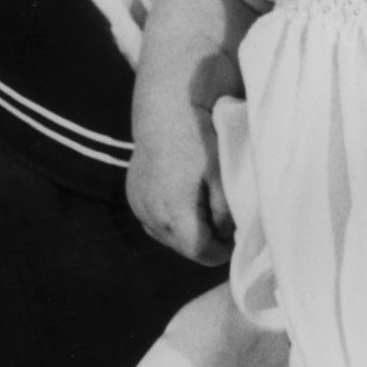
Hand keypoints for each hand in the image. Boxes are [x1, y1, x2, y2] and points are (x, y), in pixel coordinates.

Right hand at [126, 109, 233, 265]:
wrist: (166, 114)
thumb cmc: (200, 142)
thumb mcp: (222, 177)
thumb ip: (226, 213)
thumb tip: (226, 237)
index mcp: (175, 211)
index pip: (200, 253)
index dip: (220, 252)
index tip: (233, 239)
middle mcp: (151, 214)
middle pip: (183, 249)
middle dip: (205, 242)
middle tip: (223, 224)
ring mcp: (138, 207)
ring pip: (167, 237)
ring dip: (186, 232)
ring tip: (203, 208)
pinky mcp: (132, 198)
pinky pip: (154, 222)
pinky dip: (170, 220)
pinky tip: (183, 201)